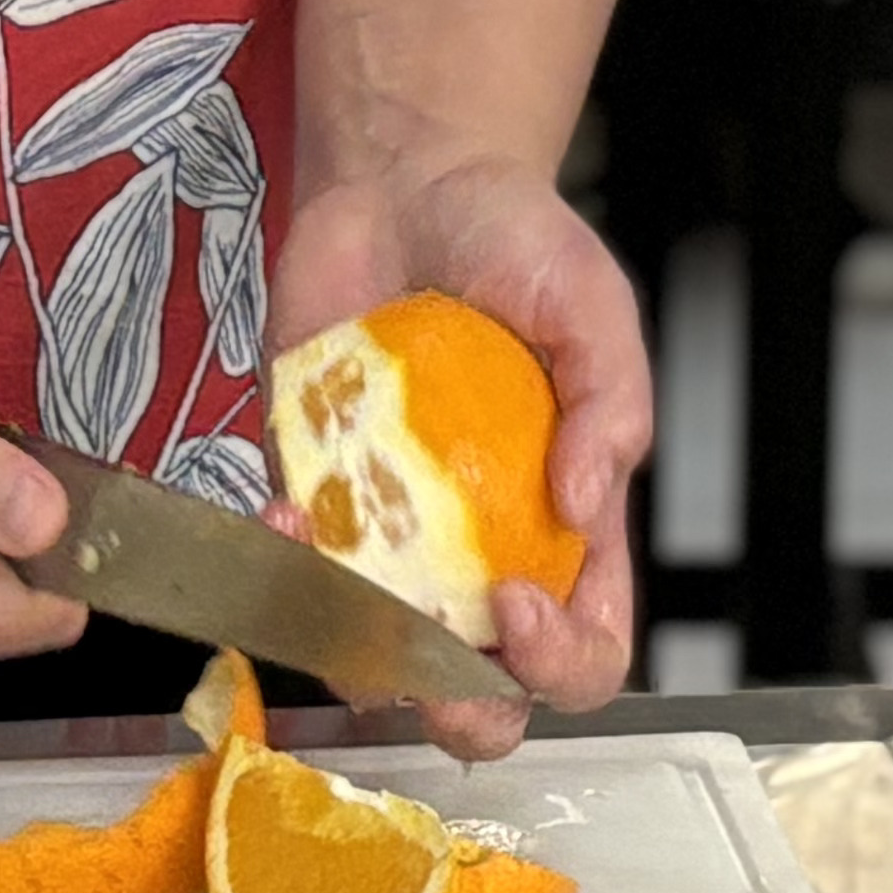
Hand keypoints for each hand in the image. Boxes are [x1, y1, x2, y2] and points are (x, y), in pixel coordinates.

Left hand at [266, 142, 651, 754]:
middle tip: (435, 660)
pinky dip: (281, 568)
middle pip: (486, 695)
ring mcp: (391, 536)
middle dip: (463, 712)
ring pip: (375, 661)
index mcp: (566, 529)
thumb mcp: (594, 304)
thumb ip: (611, 404)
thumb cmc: (517, 243)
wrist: (407, 180)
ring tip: (342, 573)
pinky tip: (284, 517)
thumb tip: (584, 502)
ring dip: (351, 648)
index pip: (589, 647)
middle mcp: (480, 553)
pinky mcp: (313, 499)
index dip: (563, 659)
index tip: (520, 595)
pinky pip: (293, 574)